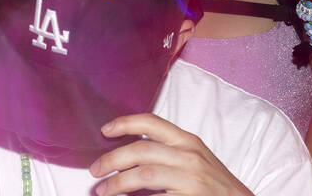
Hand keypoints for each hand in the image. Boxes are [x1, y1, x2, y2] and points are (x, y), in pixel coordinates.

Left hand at [89, 113, 252, 195]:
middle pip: (140, 151)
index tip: (105, 130)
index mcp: (188, 141)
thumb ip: (167, 151)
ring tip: (103, 190)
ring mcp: (191, 178)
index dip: (124, 123)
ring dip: (117, 183)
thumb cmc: (216, 184)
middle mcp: (189, 156)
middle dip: (111, 160)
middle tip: (95, 171)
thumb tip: (128, 155)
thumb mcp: (195, 159)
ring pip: (143, 175)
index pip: (151, 123)